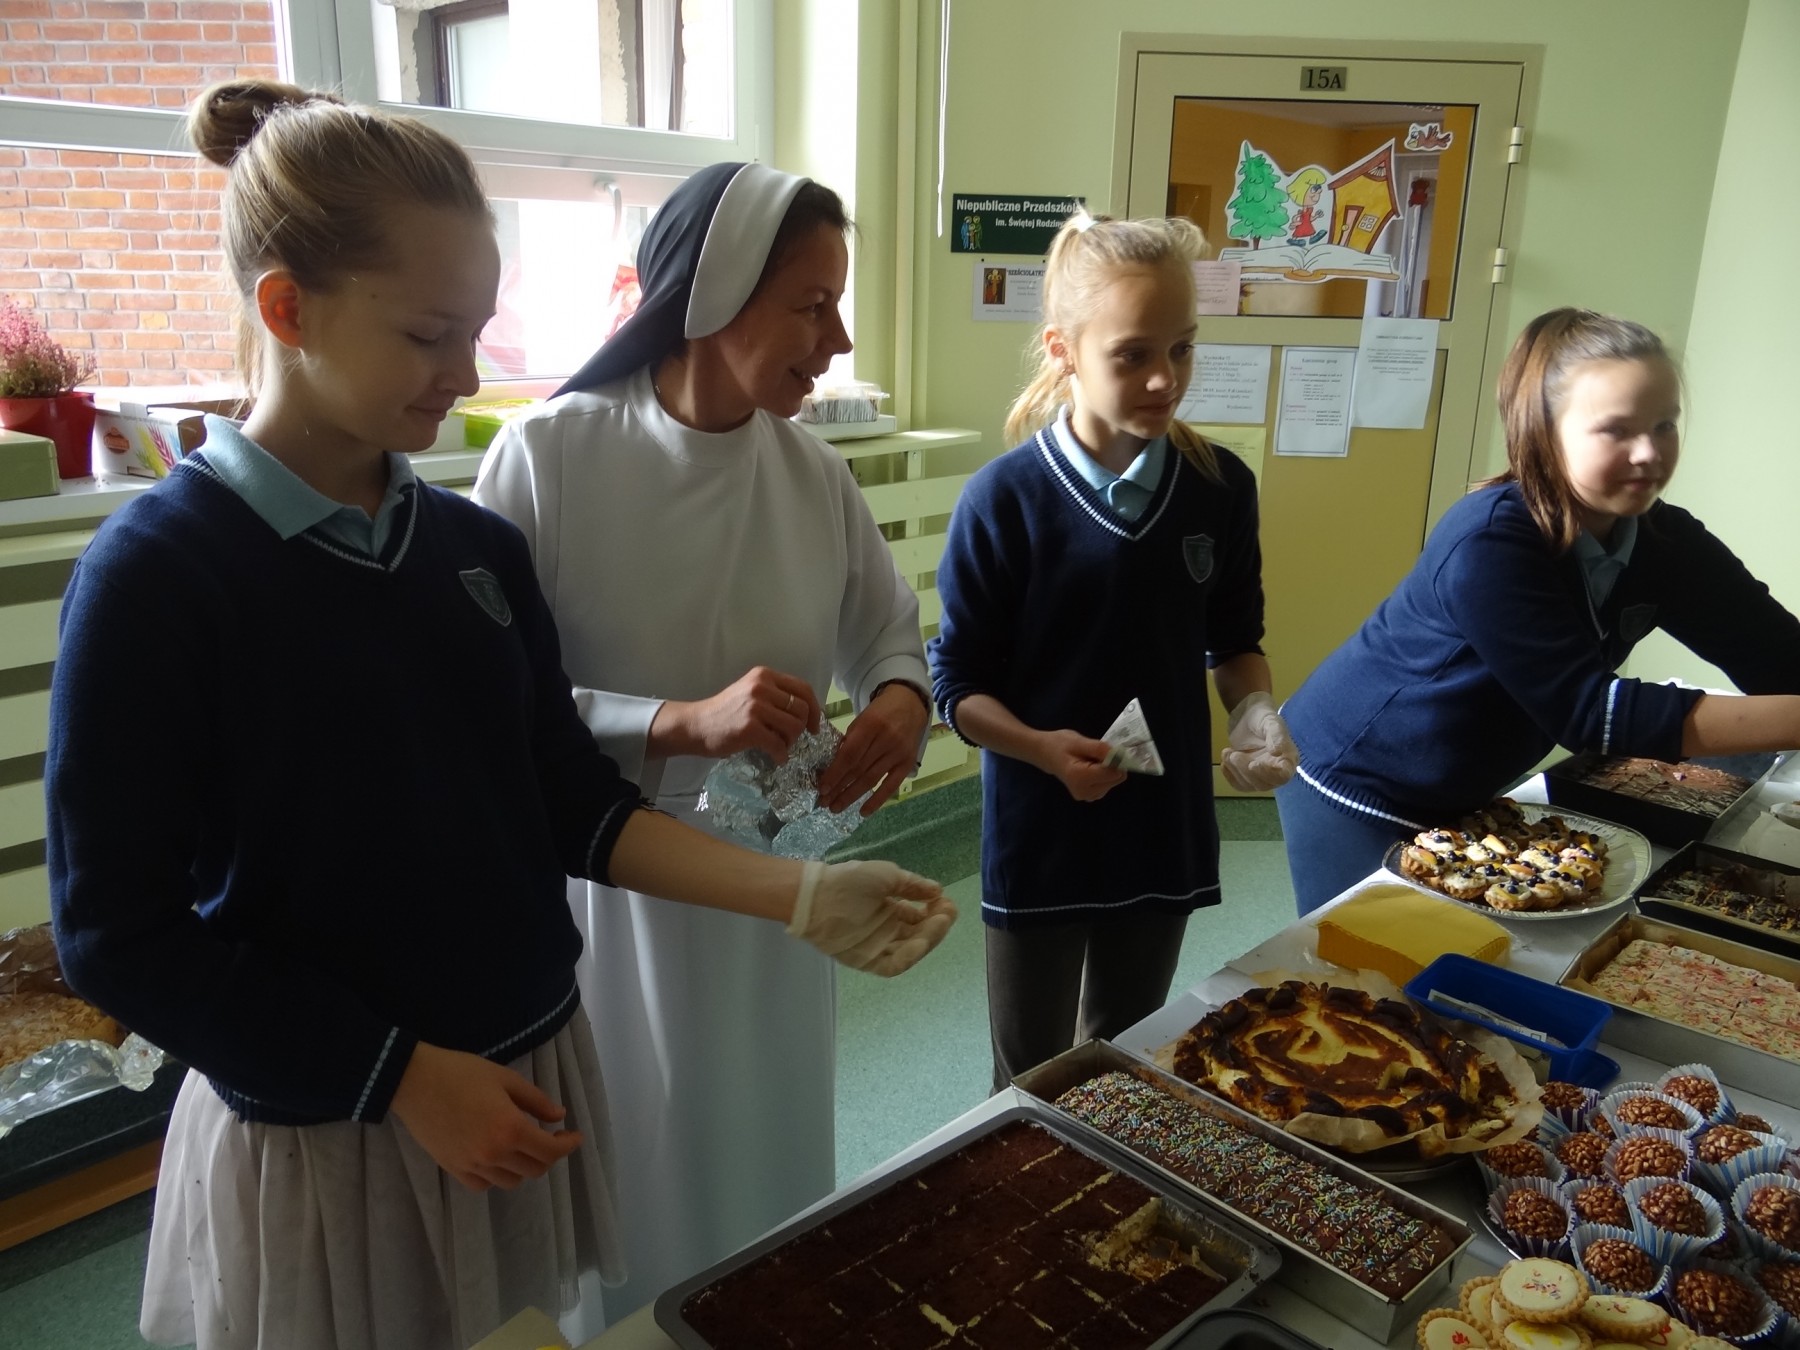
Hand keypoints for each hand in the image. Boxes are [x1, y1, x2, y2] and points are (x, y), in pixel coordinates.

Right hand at [389, 1042, 582, 1191]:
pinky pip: (484, 1185)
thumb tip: (559, 1117)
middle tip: (551, 1136)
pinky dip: (497, 1175)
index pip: (551, 1151)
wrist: (413, 1081)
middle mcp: (494, 1154)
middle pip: (535, 1169)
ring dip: (525, 1166)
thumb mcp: (506, 1078)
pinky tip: (497, 1157)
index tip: (575, 1136)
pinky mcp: (453, 1169)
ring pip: (512, 1181)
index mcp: (510, 1129)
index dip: (568, 1145)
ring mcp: (472, 1165)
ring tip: (523, 1146)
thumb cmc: (461, 1072)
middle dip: (550, 1154)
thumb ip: (536, 1100)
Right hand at [664, 666, 820, 762]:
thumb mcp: (750, 692)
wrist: (696, 725)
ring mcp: (755, 707)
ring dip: (791, 741)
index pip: (803, 689)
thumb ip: (775, 696)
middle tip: (790, 739)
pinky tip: (777, 758)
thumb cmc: (725, 712)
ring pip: (794, 727)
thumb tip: (807, 713)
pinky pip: (779, 744)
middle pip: (801, 709)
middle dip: (801, 728)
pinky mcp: (750, 728)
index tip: (813, 725)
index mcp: (764, 675)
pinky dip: (782, 755)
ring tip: (780, 746)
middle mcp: (761, 687)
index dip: (815, 709)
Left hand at [788, 860, 956, 976]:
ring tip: (939, 922)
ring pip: (910, 950)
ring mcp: (877, 948)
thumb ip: (913, 885)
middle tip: (947, 912)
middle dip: (936, 926)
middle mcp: (885, 931)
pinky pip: (893, 965)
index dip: (935, 913)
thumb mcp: (887, 876)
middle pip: (918, 935)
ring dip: (928, 939)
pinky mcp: (867, 962)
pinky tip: (921, 942)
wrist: (819, 894)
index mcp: (889, 911)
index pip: (919, 918)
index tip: (946, 903)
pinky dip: (909, 956)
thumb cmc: (851, 881)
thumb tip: (937, 890)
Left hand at [818, 683, 931, 814]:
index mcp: (870, 725)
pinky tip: (863, 812)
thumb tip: (832, 769)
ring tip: (836, 807)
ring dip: (852, 796)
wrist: (910, 703)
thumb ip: (849, 741)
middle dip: (839, 788)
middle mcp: (886, 740)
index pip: (849, 754)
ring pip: (872, 779)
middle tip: (824, 802)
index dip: (835, 773)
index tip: (821, 788)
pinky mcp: (908, 763)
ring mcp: (898, 753)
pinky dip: (877, 800)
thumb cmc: (880, 712)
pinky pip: (891, 786)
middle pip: (858, 769)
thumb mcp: (861, 719)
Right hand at [1036, 729, 1127, 801]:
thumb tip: (1119, 756)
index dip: (1115, 759)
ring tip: (1090, 761)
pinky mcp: (1089, 796)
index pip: (1113, 773)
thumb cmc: (1060, 744)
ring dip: (1107, 770)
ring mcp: (1087, 796)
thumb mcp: (1079, 741)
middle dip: (1110, 765)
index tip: (1104, 750)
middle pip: (1115, 779)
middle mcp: (1085, 792)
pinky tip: (1092, 768)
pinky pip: (1107, 785)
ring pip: (1113, 782)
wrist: (1044, 753)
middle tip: (1094, 755)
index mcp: (1081, 778)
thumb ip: (1099, 749)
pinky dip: (1104, 775)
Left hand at [1220, 691, 1296, 791]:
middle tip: (1234, 754)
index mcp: (1288, 758)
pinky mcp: (1248, 776)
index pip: (1283, 776)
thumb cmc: (1262, 717)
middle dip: (1246, 771)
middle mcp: (1278, 771)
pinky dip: (1229, 774)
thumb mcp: (1271, 721)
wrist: (1247, 716)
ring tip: (1228, 752)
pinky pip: (1239, 785)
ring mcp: (1262, 775)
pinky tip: (1226, 759)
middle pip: (1264, 784)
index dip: (1267, 773)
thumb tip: (1277, 752)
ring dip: (1235, 770)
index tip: (1253, 763)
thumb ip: (1277, 735)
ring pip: (1250, 786)